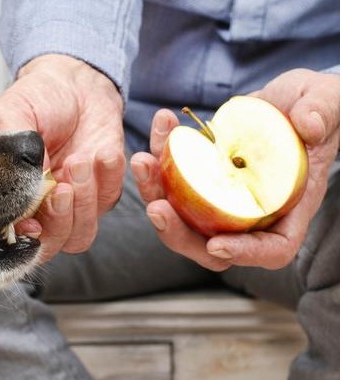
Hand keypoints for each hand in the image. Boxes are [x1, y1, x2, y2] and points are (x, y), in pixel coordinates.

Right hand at [0, 54, 125, 261]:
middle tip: (62, 187)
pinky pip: (110, 201)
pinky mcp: (104, 190)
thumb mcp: (10, 115)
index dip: (25, 238)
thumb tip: (23, 190)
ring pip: (82, 234)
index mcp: (12, 196)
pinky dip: (109, 179)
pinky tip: (104, 152)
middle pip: (51, 244)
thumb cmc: (36, 98)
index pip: (15, 237)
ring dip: (84, 202)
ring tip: (81, 160)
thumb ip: (10, 153)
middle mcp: (42, 208)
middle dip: (59, 220)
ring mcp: (75, 203)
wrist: (75, 82)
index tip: (32, 222)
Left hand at [131, 69, 339, 270]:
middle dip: (178, 232)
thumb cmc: (318, 107)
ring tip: (143, 161)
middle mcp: (249, 210)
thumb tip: (308, 126)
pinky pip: (172, 177)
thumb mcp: (328, 102)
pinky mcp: (200, 175)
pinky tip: (161, 125)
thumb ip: (322, 112)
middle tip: (156, 207)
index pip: (271, 249)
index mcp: (287, 206)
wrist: (289, 99)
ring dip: (155, 191)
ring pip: (181, 214)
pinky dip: (160, 156)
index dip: (244, 254)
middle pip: (210, 244)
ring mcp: (220, 196)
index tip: (217, 245)